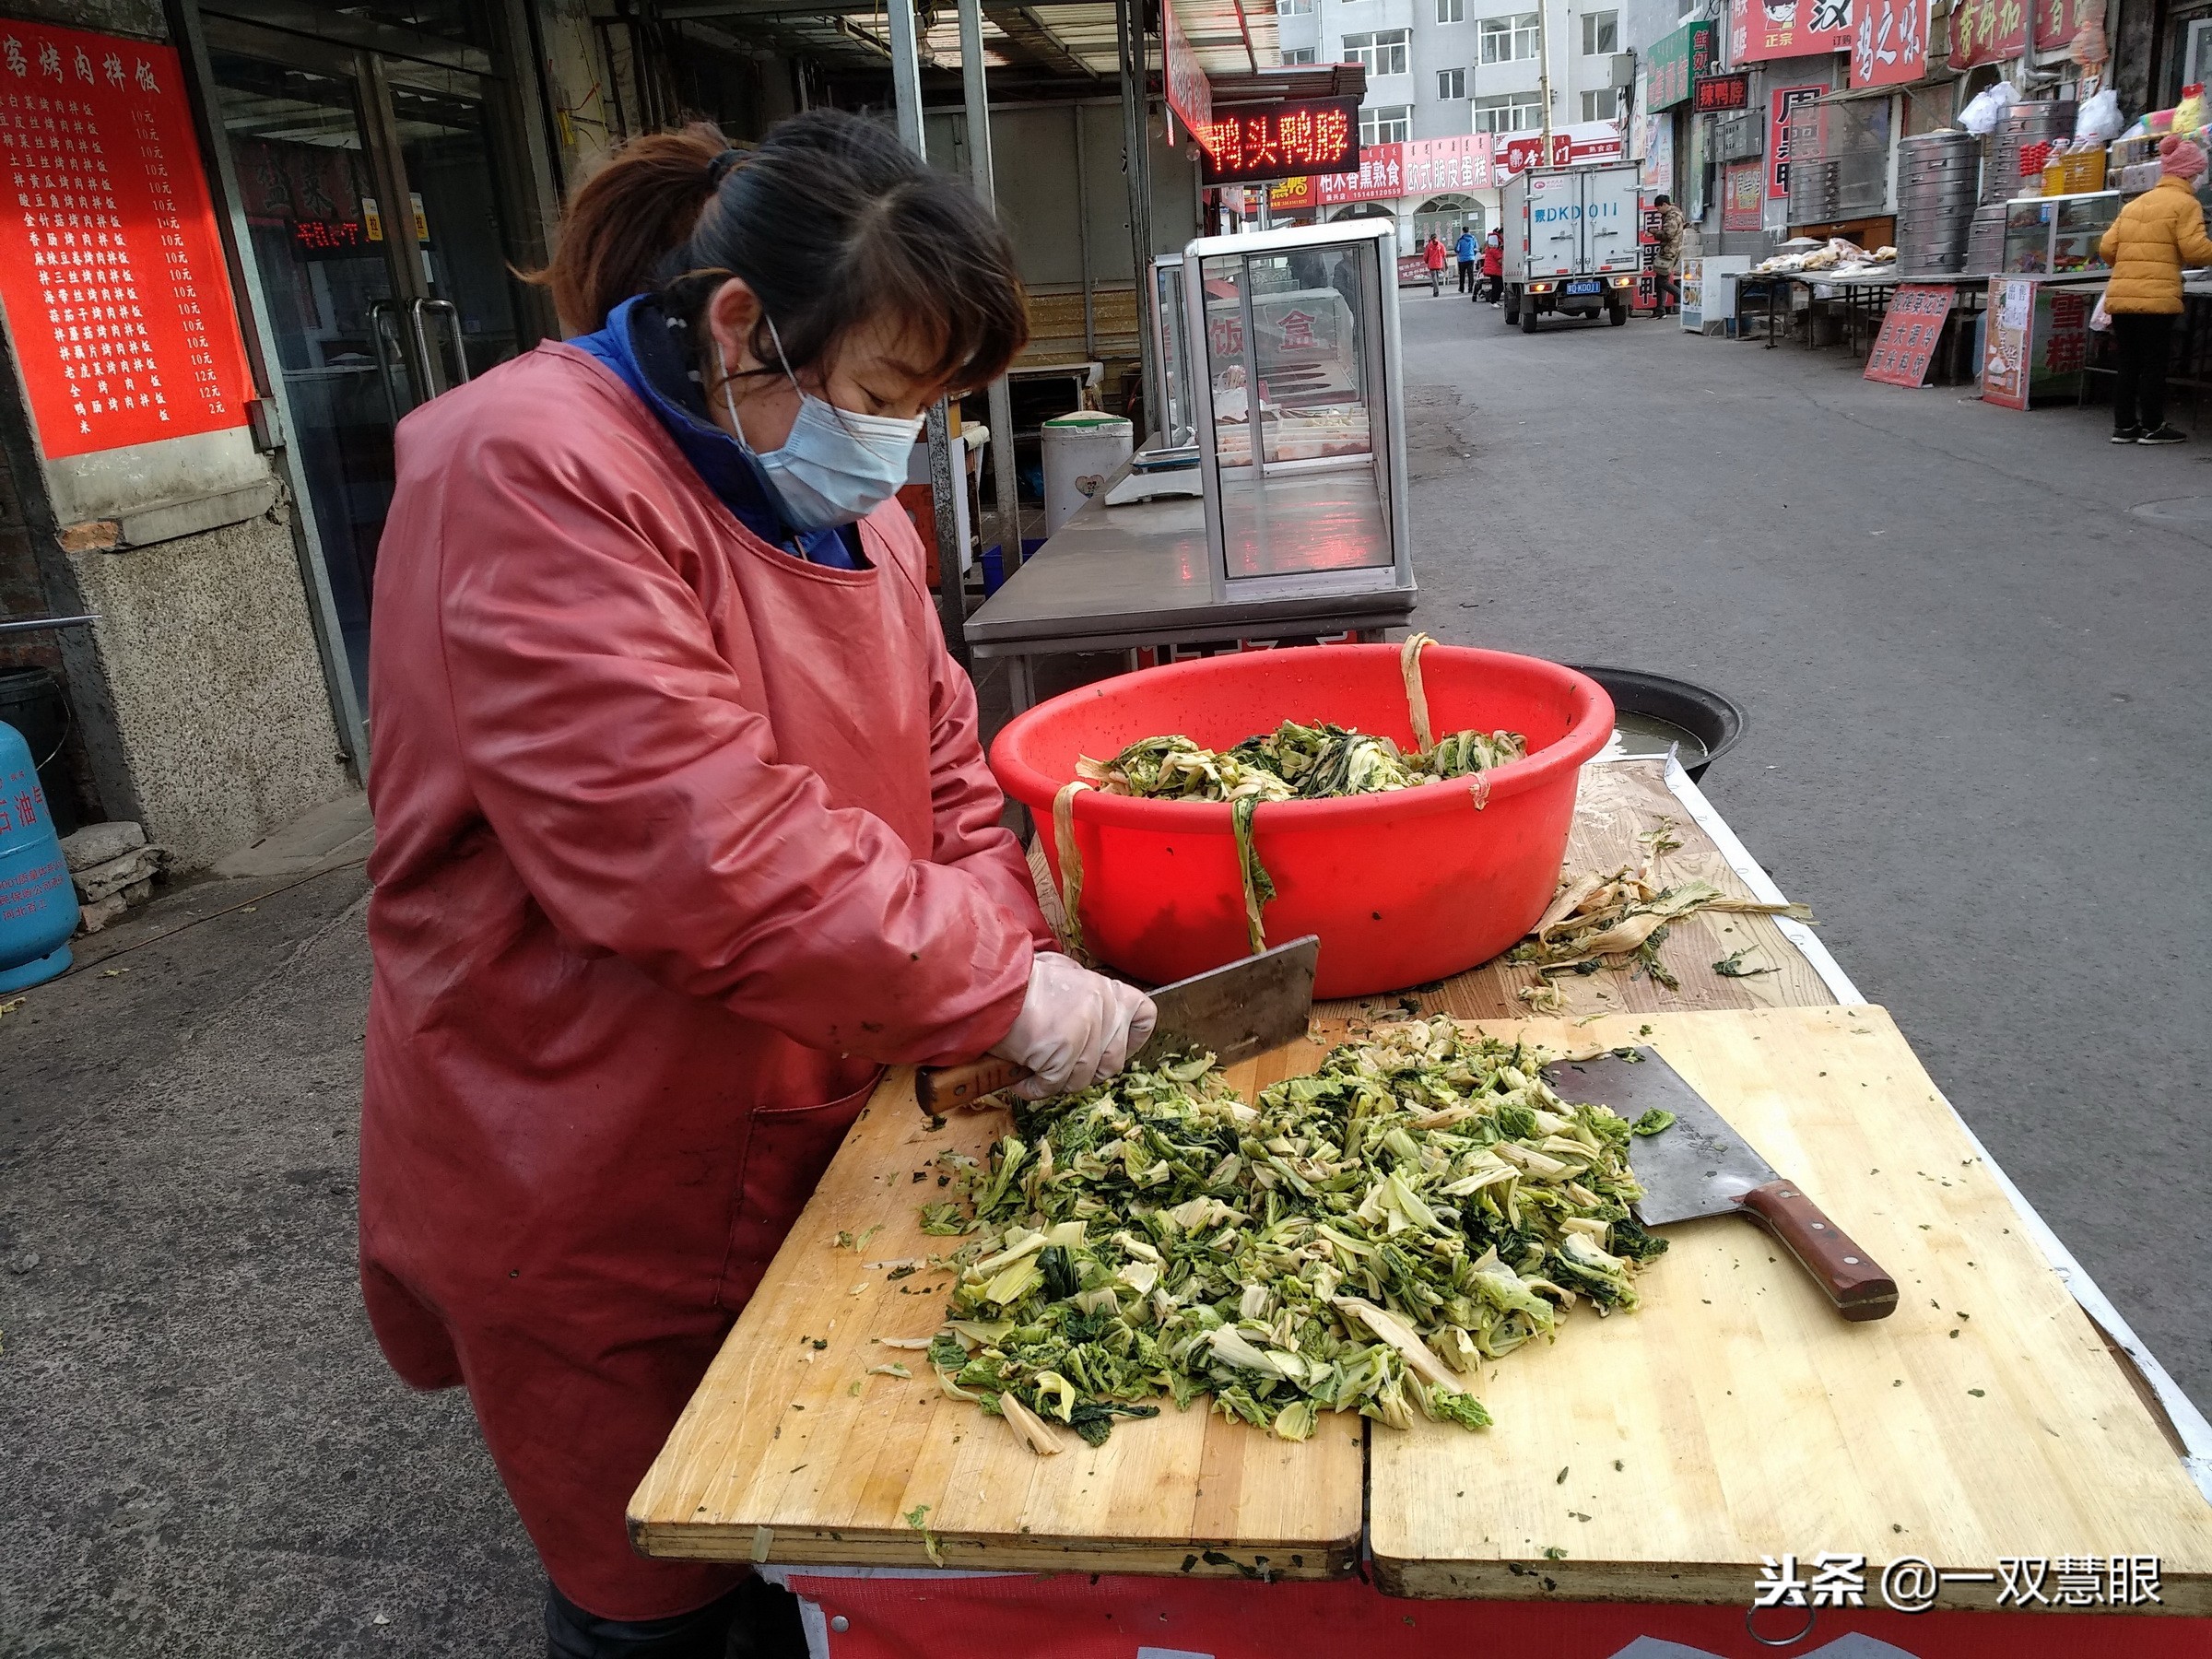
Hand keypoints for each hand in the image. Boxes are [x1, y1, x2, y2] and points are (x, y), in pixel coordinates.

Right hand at [989, 953, 1156, 1100]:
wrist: (991, 984)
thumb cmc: (1021, 979)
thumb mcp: (1062, 971)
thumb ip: (1084, 991)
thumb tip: (1088, 1006)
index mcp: (1107, 990)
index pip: (1145, 1016)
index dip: (1131, 1039)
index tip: (1110, 1047)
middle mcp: (1102, 1010)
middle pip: (1114, 1061)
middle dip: (1088, 1070)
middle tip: (1062, 1066)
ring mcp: (1084, 1033)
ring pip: (1083, 1079)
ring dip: (1059, 1081)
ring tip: (1036, 1068)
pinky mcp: (1062, 1054)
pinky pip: (1054, 1086)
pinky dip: (1035, 1088)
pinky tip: (1022, 1078)